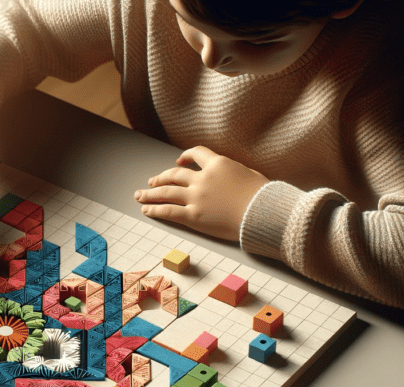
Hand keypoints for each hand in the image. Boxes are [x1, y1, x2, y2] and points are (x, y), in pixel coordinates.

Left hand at [134, 145, 268, 241]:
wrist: (263, 214)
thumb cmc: (263, 196)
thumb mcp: (251, 174)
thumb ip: (234, 172)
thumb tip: (232, 174)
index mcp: (218, 164)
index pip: (196, 154)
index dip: (184, 155)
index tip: (179, 160)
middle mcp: (203, 178)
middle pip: (174, 174)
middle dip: (160, 178)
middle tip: (151, 181)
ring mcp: (196, 197)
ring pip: (166, 192)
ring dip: (151, 193)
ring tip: (140, 195)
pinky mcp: (194, 216)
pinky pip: (169, 211)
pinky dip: (155, 210)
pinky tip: (147, 210)